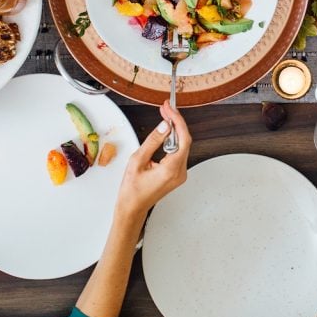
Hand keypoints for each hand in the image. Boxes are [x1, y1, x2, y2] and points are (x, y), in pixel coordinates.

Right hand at [115, 100, 191, 221]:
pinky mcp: (177, 174)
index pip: (182, 138)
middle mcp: (180, 172)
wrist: (132, 208)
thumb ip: (153, 141)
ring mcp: (180, 175)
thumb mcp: (137, 160)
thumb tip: (165, 126)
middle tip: (165, 109)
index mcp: (171, 169)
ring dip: (174, 131)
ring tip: (165, 117)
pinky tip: (165, 133)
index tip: (168, 108)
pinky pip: (178, 153)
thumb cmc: (132, 190)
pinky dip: (173, 141)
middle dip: (176, 123)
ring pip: (182, 146)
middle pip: (184, 141)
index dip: (177, 120)